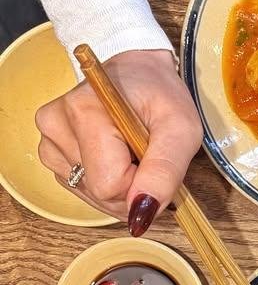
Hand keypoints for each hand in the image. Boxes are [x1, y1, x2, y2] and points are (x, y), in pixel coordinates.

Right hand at [36, 49, 201, 235]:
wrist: (137, 73)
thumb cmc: (159, 95)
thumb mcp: (181, 128)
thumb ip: (165, 171)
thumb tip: (141, 211)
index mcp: (84, 111)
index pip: (110, 186)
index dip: (140, 183)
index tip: (152, 157)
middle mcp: (56, 124)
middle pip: (100, 194)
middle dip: (132, 186)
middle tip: (144, 154)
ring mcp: (49, 140)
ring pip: (91, 195)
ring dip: (120, 183)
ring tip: (129, 150)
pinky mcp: (51, 152)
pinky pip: (82, 188)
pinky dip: (105, 181)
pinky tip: (113, 156)